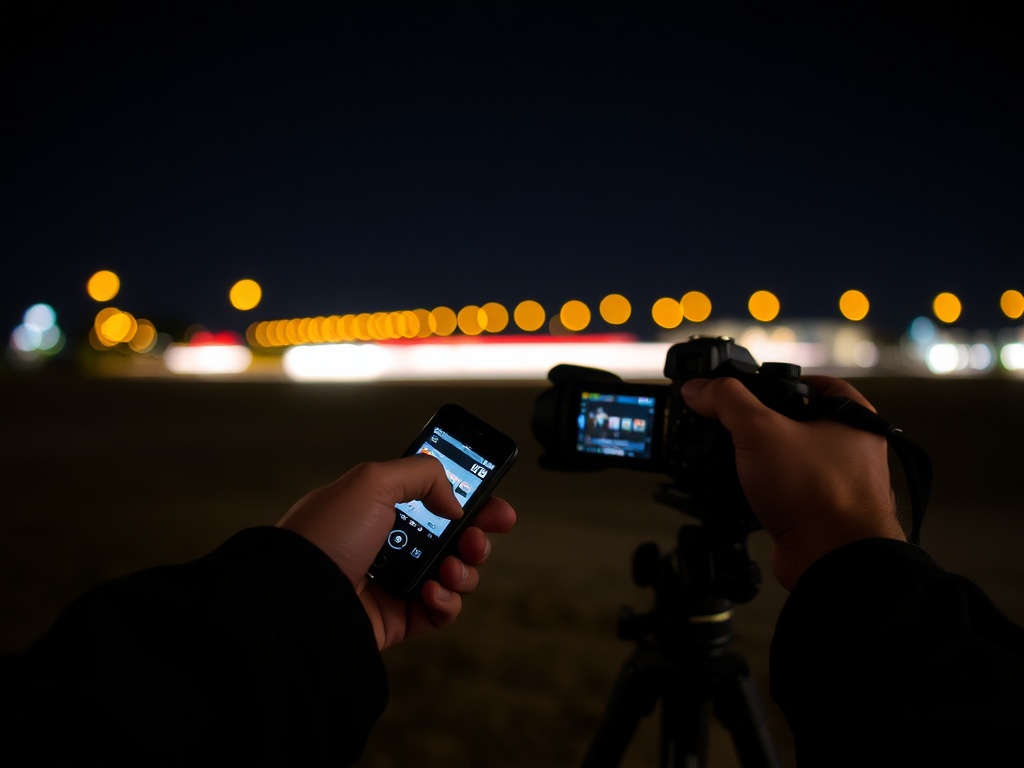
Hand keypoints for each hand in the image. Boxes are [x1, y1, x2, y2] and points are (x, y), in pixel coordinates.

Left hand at [276, 455, 515, 649]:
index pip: (434, 498)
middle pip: (452, 537)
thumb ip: (423, 474)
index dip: (468, 499)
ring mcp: (393, 583)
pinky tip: (433, 593)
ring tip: (453, 568)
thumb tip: (453, 503)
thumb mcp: (372, 481)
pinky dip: (447, 603)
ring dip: (465, 569)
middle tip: (486, 533)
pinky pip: (439, 612)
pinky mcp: (397, 619)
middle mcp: (388, 544)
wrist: (298, 598)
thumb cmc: (325, 535)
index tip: (493, 501)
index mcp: (379, 507)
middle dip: (478, 534)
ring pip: (453, 575)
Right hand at [681, 375, 904, 589]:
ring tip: (737, 457)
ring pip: (789, 457)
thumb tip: (700, 388)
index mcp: (851, 414)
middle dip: (762, 422)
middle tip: (734, 421)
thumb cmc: (820, 494)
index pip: (811, 381)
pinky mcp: (819, 510)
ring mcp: (836, 481)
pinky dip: (765, 487)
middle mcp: (849, 446)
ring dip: (761, 458)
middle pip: (796, 419)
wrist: (831, 559)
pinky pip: (786, 489)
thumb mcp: (761, 430)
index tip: (748, 384)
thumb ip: (726, 401)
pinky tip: (746, 489)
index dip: (777, 380)